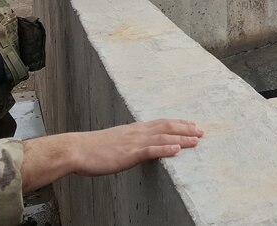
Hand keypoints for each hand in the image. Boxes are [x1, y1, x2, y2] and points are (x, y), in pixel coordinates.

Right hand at [21, 119, 203, 191]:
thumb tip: (135, 147)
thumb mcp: (113, 142)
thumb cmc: (91, 149)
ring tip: (197, 139)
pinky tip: (177, 149)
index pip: (160, 123)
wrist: (75, 149)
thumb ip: (127, 143)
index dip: (177, 123)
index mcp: (133, 129)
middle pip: (166, 126)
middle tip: (201, 130)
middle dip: (185, 128)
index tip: (191, 124)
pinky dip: (165, 148)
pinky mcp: (128, 154)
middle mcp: (136, 132)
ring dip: (182, 137)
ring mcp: (133, 142)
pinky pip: (150, 150)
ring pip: (163, 136)